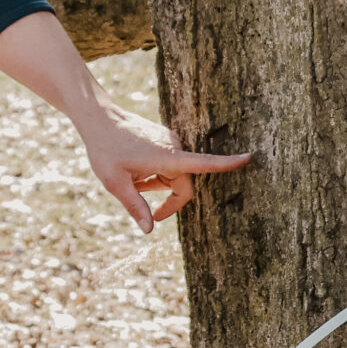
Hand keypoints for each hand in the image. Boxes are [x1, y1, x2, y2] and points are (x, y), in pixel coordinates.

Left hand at [77, 106, 249, 231]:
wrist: (98, 117)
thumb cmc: (105, 149)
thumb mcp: (115, 182)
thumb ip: (135, 206)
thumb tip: (150, 230)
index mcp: (167, 157)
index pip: (204, 162)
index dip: (226, 164)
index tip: (248, 158)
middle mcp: (174, 147)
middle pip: (182, 183)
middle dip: (166, 197)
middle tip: (143, 205)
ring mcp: (169, 142)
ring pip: (172, 174)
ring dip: (156, 184)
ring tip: (130, 177)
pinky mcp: (163, 139)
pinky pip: (166, 164)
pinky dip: (154, 172)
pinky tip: (133, 168)